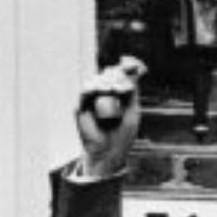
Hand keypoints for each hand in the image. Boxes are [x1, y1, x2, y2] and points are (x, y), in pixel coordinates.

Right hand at [75, 56, 145, 176]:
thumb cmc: (122, 135)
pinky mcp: (81, 106)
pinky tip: (103, 90)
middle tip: (123, 85)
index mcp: (119, 94)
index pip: (121, 73)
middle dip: (117, 75)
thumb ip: (132, 91)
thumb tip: (135, 69)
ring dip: (107, 81)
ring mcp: (92, 100)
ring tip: (114, 90)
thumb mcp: (133, 111)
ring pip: (98, 80)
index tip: (132, 63)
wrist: (109, 153)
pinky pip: (85, 91)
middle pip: (109, 73)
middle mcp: (105, 95)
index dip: (126, 66)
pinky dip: (94, 87)